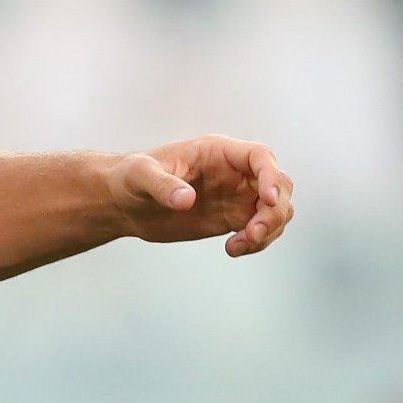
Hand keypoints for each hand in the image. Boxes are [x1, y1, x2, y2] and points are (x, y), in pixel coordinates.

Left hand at [107, 134, 294, 256]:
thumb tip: (185, 199)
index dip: (271, 176)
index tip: (267, 200)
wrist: (123, 203)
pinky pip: (261, 230)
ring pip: (276, 210)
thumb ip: (162, 184)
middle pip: (279, 185)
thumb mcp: (140, 175)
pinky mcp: (232, 218)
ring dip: (269, 230)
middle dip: (275, 210)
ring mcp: (236, 196)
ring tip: (238, 245)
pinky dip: (257, 242)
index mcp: (217, 152)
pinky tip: (233, 249)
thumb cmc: (129, 177)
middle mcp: (234, 172)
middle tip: (253, 233)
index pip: (260, 156)